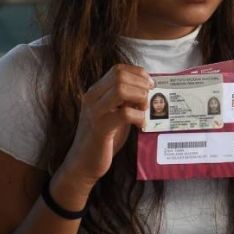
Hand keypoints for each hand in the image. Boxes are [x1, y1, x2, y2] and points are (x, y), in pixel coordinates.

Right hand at [60, 64, 152, 187]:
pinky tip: (141, 125)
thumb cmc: (103, 139)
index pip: (118, 69)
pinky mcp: (100, 128)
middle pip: (120, 76)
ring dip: (140, 98)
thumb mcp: (115, 114)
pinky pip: (125, 114)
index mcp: (96, 92)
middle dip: (141, 84)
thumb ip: (126, 101)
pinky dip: (139, 117)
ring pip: (121, 90)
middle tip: (149, 98)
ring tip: (144, 110)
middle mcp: (92, 98)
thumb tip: (148, 89)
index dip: (138, 73)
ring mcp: (95, 112)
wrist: (83, 163)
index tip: (149, 84)